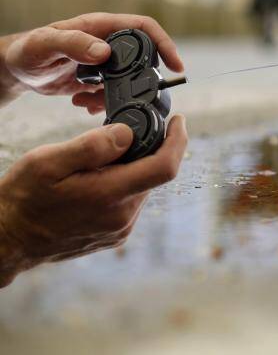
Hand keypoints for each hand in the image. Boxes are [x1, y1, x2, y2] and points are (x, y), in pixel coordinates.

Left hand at [0, 13, 183, 110]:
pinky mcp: (98, 78)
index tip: (175, 65)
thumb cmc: (25, 51)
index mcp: (101, 26)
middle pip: (143, 56)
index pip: (144, 28)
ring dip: (118, 95)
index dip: (164, 44)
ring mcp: (104, 61)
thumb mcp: (45, 45)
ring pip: (129, 78)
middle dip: (143, 78)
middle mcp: (107, 41)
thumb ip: (73, 44)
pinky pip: (113, 92)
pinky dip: (104, 103)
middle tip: (136, 95)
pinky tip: (84, 105)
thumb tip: (104, 52)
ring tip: (91, 101)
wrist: (14, 69)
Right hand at [0, 116, 186, 286]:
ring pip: (142, 188)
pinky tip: (100, 178)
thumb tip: (128, 134)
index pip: (165, 166)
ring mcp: (119, 229)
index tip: (178, 120)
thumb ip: (92, 147)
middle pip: (155, 174)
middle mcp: (122, 216)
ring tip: (104, 158)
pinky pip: (130, 202)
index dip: (178, 140)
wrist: (6, 240)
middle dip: (150, 150)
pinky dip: (124, 184)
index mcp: (110, 195)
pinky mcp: (114, 235)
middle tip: (128, 132)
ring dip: (134, 168)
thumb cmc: (23, 199)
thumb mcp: (48, 162)